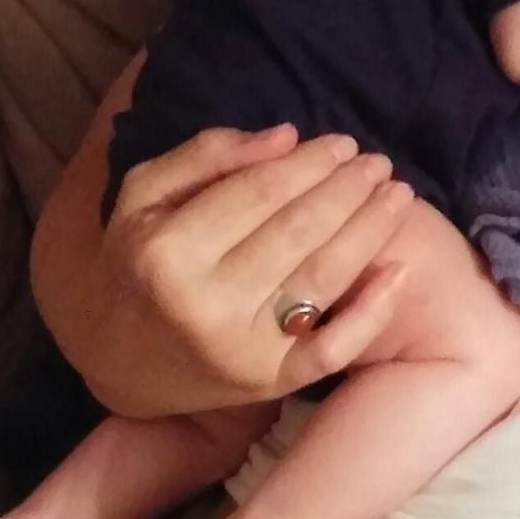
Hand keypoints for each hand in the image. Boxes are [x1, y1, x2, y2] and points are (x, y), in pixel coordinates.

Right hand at [99, 121, 414, 410]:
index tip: (344, 143)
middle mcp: (206, 303)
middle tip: (378, 163)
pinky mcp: (269, 382)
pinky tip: (400, 271)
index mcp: (168, 251)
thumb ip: (208, 155)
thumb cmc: (141, 262)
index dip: (309, 164)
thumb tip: (285, 136)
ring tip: (398, 195)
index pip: (258, 192)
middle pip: (298, 231)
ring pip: (323, 278)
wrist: (120, 358)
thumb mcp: (146, 197)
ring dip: (371, 230)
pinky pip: (332, 348)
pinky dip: (372, 312)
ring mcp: (242, 348)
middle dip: (348, 190)